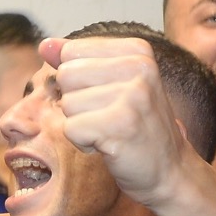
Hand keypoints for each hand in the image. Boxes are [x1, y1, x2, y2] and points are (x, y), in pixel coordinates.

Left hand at [40, 36, 190, 207]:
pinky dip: (83, 143)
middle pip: (66, 76)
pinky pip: (71, 129)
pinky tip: (109, 146)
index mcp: (138, 50)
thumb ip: (77, 61)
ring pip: (67, 104)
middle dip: (77, 103)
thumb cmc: (137, 127)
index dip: (78, 82)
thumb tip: (45, 44)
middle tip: (109, 119)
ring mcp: (134, 95)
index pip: (71, 52)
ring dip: (81, 125)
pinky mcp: (122, 125)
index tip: (108, 98)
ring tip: (111, 132)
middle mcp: (140, 66)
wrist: (170, 171)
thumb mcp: (111, 84)